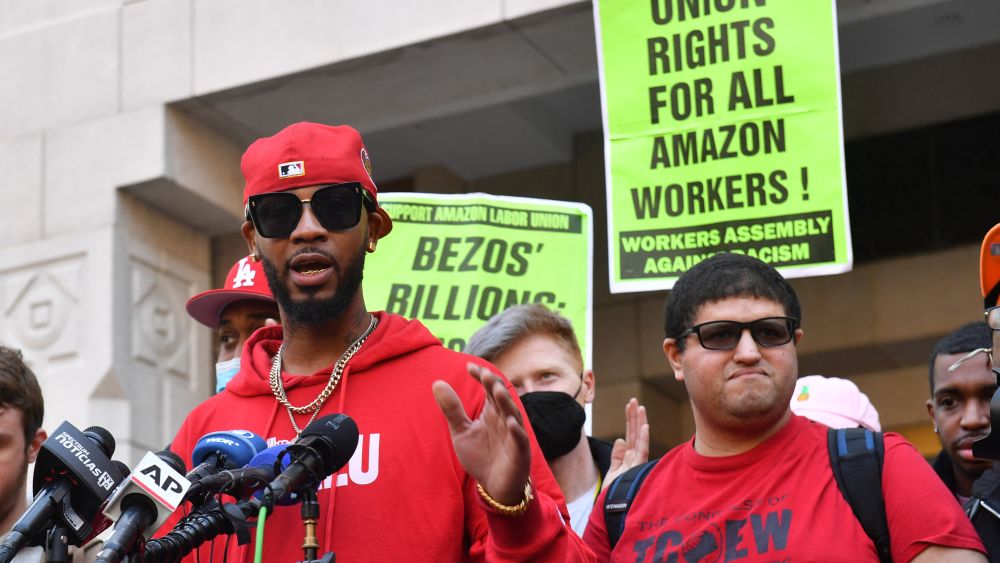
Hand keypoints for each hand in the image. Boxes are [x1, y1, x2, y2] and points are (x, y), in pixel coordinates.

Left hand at [433, 363, 531, 504]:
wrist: (493, 486)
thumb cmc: (480, 456)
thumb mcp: (461, 431)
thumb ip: (452, 409)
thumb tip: (437, 382)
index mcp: (492, 411)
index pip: (489, 388)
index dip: (481, 377)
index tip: (469, 367)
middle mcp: (505, 419)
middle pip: (502, 398)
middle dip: (494, 386)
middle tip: (485, 375)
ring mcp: (514, 435)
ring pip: (512, 415)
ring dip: (506, 403)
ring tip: (498, 391)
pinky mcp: (520, 453)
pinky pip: (520, 440)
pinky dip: (516, 431)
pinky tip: (510, 423)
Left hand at [602, 398, 649, 490]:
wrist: (611, 511)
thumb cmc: (614, 494)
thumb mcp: (613, 472)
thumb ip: (617, 456)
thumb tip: (619, 440)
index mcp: (629, 458)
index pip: (630, 435)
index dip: (630, 420)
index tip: (630, 405)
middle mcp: (635, 459)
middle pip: (635, 434)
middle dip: (634, 417)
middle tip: (634, 401)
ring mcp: (637, 464)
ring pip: (639, 439)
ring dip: (640, 423)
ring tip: (640, 408)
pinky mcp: (637, 470)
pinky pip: (641, 451)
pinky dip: (644, 438)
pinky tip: (644, 426)